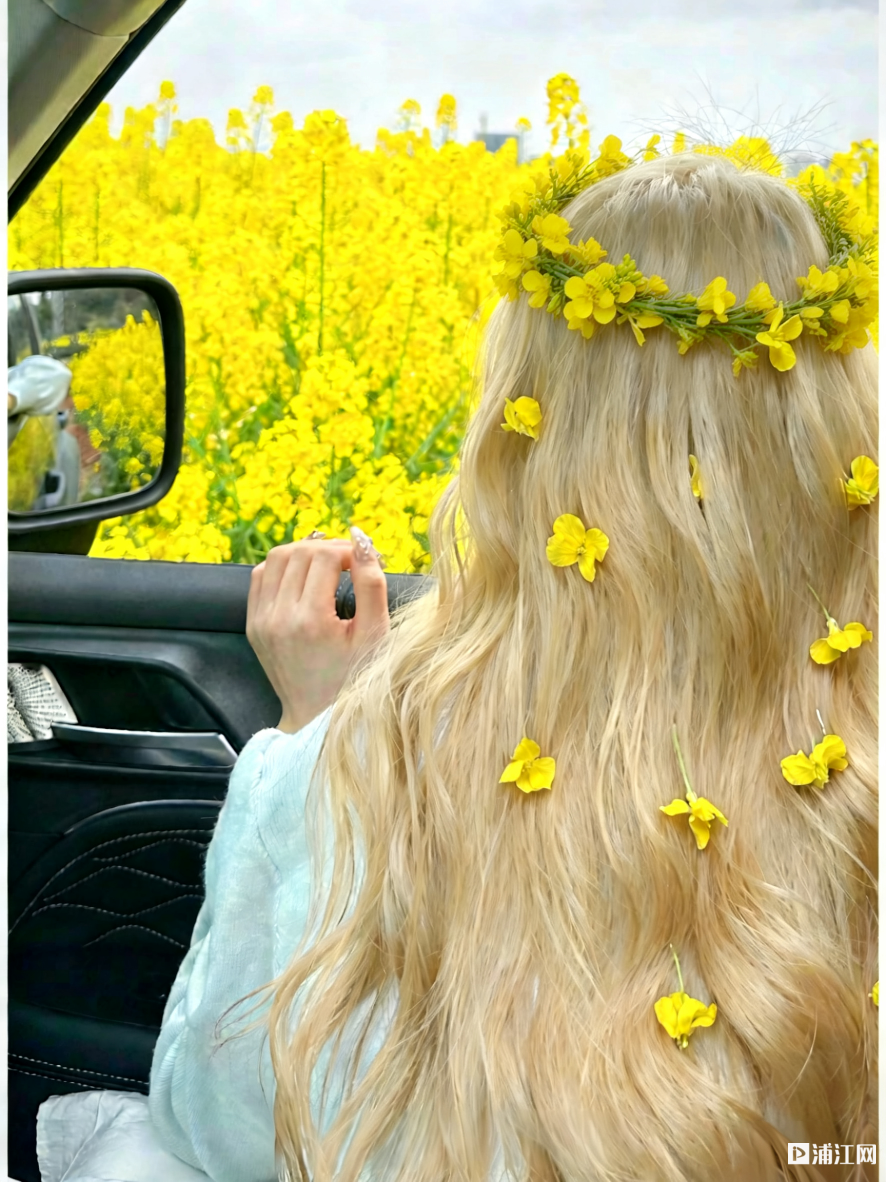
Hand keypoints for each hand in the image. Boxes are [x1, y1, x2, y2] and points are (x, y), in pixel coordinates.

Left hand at [246, 528, 389, 733]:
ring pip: (276, 558)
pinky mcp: (252, 625)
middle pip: (300, 552)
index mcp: (311, 621)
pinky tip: (303, 578)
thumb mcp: (374, 634)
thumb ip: (372, 585)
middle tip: (351, 562)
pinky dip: (282, 568)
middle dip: (329, 549)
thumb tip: (362, 541)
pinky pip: (260, 577)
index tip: (365, 562)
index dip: (349, 550)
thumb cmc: (355, 679)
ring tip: (327, 566)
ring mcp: (260, 621)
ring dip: (303, 553)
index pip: (326, 557)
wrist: (317, 716)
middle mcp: (278, 618)